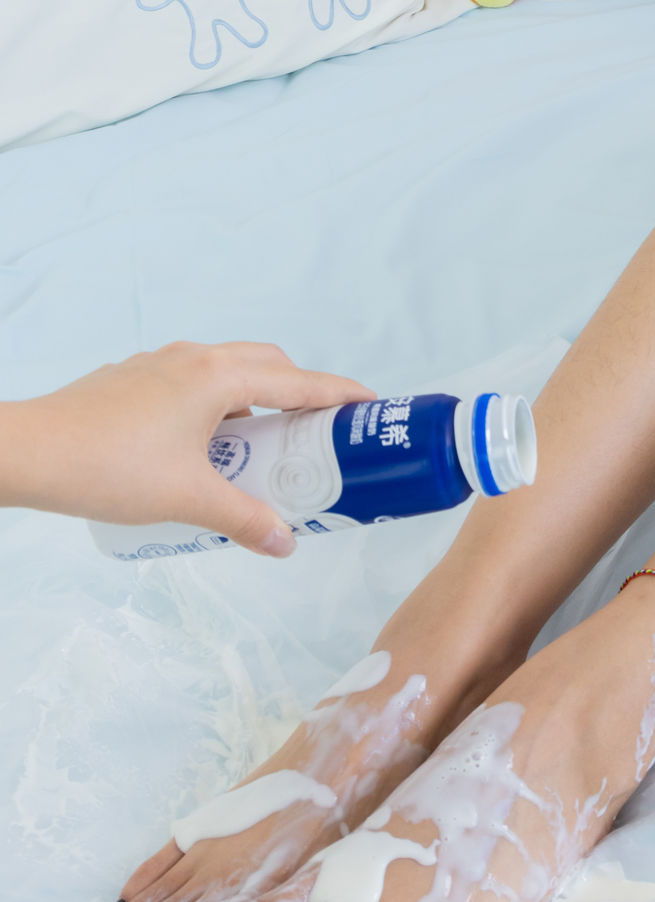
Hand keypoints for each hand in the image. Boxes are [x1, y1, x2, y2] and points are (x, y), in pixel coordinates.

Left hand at [0, 343, 373, 554]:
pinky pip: (192, 380)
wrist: (29, 452)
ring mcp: (159, 363)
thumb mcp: (188, 499)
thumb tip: (286, 543)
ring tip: (258, 447)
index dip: (340, 394)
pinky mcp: (131, 377)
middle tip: (318, 431)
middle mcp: (194, 358)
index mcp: (218, 377)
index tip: (372, 404)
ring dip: (253, 398)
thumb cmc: (110, 468)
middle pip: (266, 364)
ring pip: (225, 369)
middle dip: (299, 392)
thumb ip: (244, 519)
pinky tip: (200, 446)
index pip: (298, 381)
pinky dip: (215, 403)